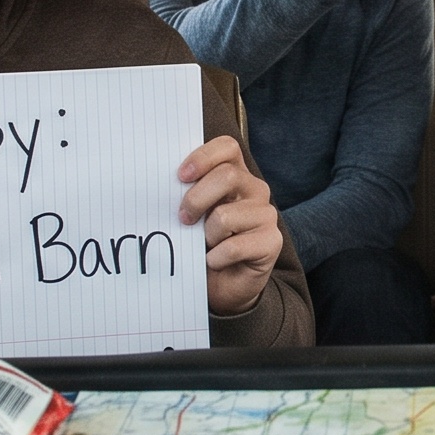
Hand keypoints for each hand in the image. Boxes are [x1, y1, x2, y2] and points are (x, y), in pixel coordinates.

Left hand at [179, 136, 284, 315]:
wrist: (222, 286)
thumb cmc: (203, 245)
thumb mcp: (193, 214)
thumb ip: (186, 194)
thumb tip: (162, 184)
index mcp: (236, 175)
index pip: (227, 147)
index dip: (203, 157)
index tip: (180, 176)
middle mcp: (255, 190)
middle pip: (226, 176)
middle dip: (196, 200)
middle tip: (183, 219)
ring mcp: (266, 216)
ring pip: (225, 216)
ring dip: (206, 236)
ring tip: (206, 246)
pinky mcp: (271, 242)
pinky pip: (234, 247)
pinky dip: (216, 258)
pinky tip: (215, 261)